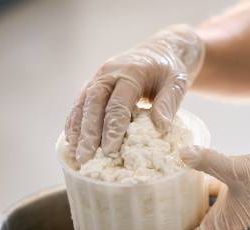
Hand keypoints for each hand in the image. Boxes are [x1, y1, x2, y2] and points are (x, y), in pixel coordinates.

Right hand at [65, 25, 204, 163]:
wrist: (161, 51)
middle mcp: (110, 72)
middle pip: (94, 103)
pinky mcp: (94, 83)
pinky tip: (72, 141)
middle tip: (85, 157)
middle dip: (88, 132)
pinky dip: (74, 122)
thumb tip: (160, 127)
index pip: (118, 103)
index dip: (113, 128)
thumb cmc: (170, 71)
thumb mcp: (177, 83)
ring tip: (75, 155)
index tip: (110, 151)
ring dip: (77, 130)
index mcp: (131, 72)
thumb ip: (168, 102)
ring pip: (83, 104)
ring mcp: (99, 77)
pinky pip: (80, 103)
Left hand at [137, 146, 249, 229]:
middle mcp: (220, 221)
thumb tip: (182, 152)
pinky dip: (190, 193)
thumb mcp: (239, 171)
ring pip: (194, 218)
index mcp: (219, 226)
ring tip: (153, 210)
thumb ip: (209, 162)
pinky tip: (178, 178)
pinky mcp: (230, 193)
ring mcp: (225, 208)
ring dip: (175, 217)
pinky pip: (204, 198)